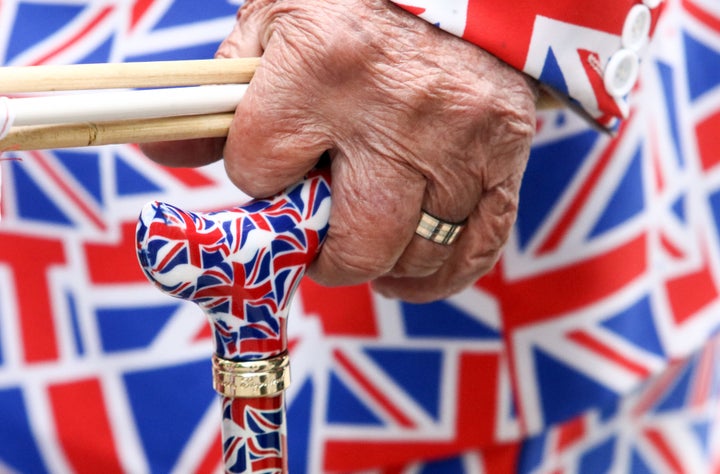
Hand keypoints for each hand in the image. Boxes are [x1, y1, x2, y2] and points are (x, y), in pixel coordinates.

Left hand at [141, 0, 537, 302]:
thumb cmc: (353, 1)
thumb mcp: (274, 24)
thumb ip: (221, 98)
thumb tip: (161, 150)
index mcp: (319, 68)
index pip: (258, 170)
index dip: (256, 175)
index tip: (274, 161)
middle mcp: (394, 113)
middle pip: (351, 243)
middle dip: (322, 254)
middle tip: (315, 239)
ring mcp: (458, 140)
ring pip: (412, 253)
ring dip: (378, 260)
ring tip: (361, 239)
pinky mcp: (504, 154)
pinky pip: (476, 249)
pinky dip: (438, 276)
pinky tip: (407, 272)